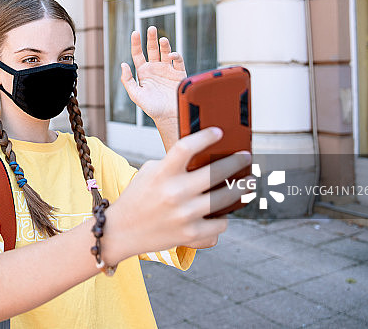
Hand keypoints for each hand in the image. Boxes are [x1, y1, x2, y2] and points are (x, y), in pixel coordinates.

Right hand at [103, 128, 252, 260]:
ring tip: (246, 183)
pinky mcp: (190, 235)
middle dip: (236, 162)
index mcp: (162, 173)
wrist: (121, 231)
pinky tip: (224, 212)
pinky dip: (223, 218)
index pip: (186, 147)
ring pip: (225, 198)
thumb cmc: (138, 198)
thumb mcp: (149, 172)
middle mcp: (174, 192)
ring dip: (240, 188)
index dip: (205, 137)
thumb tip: (205, 155)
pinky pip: (220, 224)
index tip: (220, 132)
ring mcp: (184, 215)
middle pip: (215, 172)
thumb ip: (173, 163)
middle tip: (245, 158)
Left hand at [120, 26, 186, 125]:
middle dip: (151, 38)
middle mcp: (155, 69)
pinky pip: (178, 61)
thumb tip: (123, 64)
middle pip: (152, 49)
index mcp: (143, 72)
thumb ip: (128, 80)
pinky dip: (175, 55)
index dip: (136, 43)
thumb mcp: (136, 95)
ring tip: (162, 39)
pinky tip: (171, 55)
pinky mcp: (179, 74)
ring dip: (164, 44)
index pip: (138, 54)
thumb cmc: (152, 108)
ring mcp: (167, 70)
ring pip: (165, 52)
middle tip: (151, 28)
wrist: (169, 116)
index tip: (135, 33)